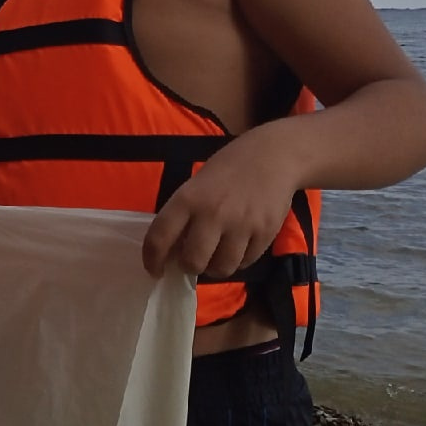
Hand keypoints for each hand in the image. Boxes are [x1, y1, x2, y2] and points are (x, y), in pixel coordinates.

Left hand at [142, 137, 299, 278]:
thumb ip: (183, 215)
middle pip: (193, 262)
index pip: (159, 238)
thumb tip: (172, 251)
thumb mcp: (195, 185)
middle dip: (189, 266)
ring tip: (215, 256)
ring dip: (214, 268)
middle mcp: (213, 214)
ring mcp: (242, 225)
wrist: (273, 156)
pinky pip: (245, 263)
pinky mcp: (266, 233)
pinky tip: (236, 248)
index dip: (152, 260)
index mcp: (188, 199)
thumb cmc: (228, 169)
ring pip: (221, 269)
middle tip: (192, 260)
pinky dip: (237, 261)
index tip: (155, 270)